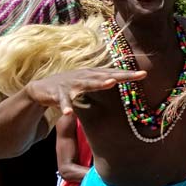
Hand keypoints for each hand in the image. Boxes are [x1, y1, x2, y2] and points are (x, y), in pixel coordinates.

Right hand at [25, 68, 147, 114]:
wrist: (40, 88)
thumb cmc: (69, 85)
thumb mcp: (88, 82)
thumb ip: (103, 81)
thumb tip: (122, 81)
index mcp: (92, 74)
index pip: (113, 73)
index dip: (128, 73)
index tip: (144, 73)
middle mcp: (83, 76)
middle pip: (105, 75)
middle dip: (121, 75)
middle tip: (137, 75)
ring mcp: (70, 84)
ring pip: (87, 84)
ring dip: (98, 84)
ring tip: (111, 83)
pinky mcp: (57, 94)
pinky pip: (63, 101)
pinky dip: (65, 106)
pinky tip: (69, 113)